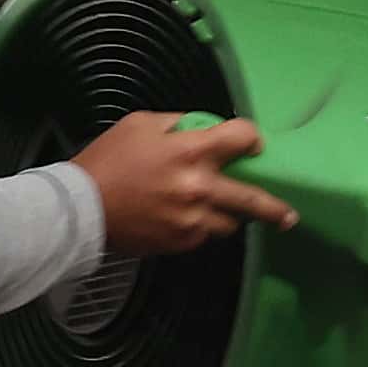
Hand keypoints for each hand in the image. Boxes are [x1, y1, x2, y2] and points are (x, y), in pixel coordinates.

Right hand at [75, 112, 295, 261]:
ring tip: (231, 214)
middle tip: (287, 214)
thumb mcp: (140, 124)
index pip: (242, 139)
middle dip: (274, 207)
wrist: (80, 208)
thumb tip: (203, 128)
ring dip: (232, 216)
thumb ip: (178, 124)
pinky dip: (204, 227)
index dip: (251, 140)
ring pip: (231, 223)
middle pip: (254, 199)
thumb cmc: (107, 161)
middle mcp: (200, 188)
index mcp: (191, 151)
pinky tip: (192, 220)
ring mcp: (193, 219)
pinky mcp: (182, 242)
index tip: (252, 146)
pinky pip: (206, 235)